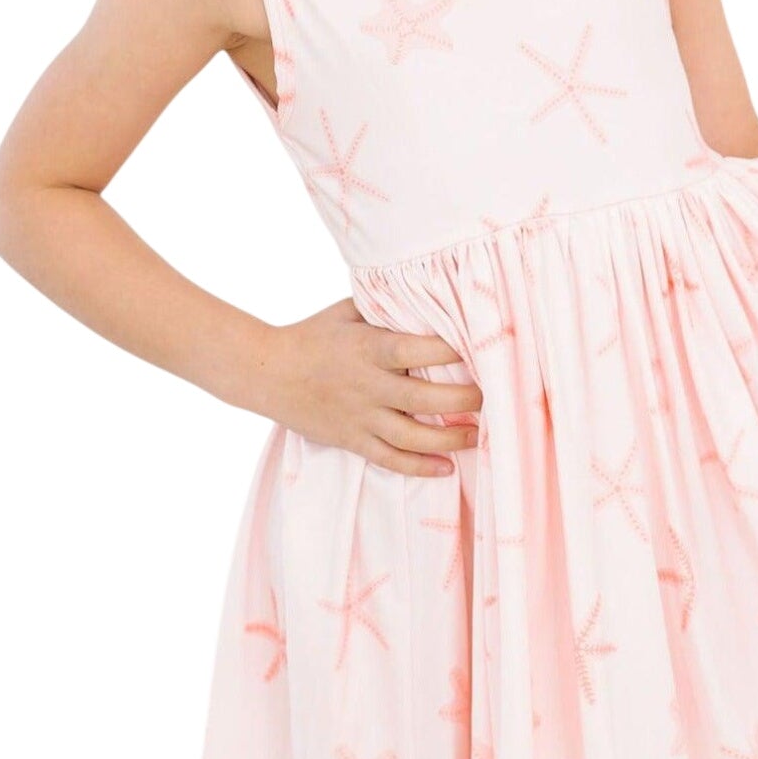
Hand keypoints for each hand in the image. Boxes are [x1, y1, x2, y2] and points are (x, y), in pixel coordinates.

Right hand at [263, 297, 481, 476]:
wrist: (267, 372)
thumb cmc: (313, 335)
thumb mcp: (347, 311)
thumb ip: (385, 306)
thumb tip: (425, 291)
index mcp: (370, 348)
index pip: (421, 348)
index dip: (455, 351)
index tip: (483, 350)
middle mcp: (368, 384)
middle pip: (424, 397)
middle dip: (464, 400)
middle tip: (491, 397)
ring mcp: (360, 416)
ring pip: (412, 435)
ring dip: (450, 439)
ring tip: (478, 435)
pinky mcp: (352, 440)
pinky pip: (389, 459)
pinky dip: (419, 467)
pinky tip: (446, 468)